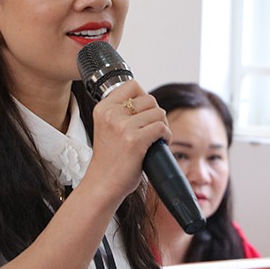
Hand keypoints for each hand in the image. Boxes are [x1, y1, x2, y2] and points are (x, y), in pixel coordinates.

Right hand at [83, 82, 170, 203]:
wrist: (103, 184)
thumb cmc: (109, 160)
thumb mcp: (107, 128)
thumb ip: (121, 112)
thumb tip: (147, 101)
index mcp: (103, 108)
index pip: (132, 85)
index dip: (144, 98)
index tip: (144, 114)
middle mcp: (111, 114)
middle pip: (149, 99)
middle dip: (156, 114)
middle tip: (153, 129)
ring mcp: (122, 126)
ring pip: (158, 112)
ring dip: (163, 125)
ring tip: (156, 138)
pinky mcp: (135, 140)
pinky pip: (161, 128)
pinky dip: (166, 135)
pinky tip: (160, 143)